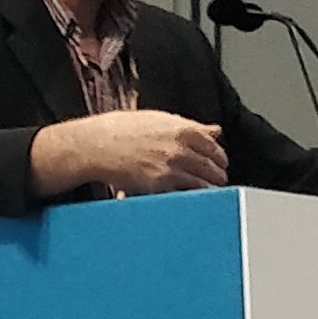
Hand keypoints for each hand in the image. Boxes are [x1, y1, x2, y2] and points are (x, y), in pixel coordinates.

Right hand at [83, 110, 228, 194]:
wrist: (97, 144)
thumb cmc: (122, 129)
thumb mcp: (159, 119)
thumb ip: (189, 126)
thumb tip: (214, 130)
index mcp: (181, 129)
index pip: (213, 146)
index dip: (219, 156)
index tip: (219, 162)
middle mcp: (180, 148)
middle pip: (212, 166)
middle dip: (217, 174)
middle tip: (218, 178)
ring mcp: (170, 168)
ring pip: (202, 183)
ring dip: (209, 188)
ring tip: (209, 192)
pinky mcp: (159, 186)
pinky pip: (185, 194)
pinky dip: (192, 197)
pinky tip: (192, 199)